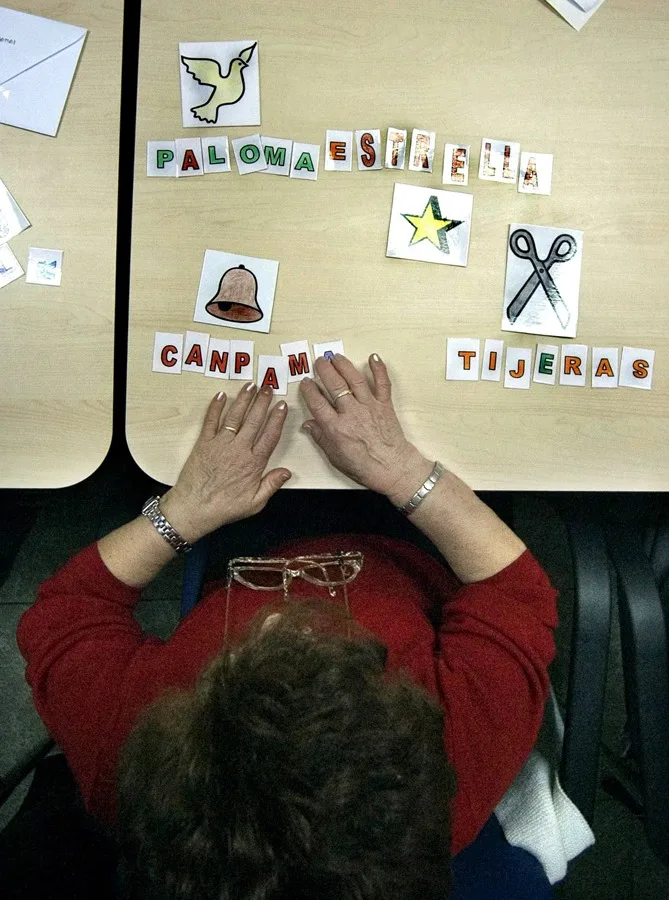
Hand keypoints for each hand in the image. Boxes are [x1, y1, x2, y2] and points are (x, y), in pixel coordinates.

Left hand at [161, 384, 290, 541]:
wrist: (194, 508)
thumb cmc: (224, 508)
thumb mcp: (254, 504)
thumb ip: (271, 485)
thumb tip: (287, 472)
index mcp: (253, 464)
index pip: (270, 436)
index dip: (277, 419)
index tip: (282, 406)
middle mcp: (238, 450)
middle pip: (254, 421)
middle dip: (263, 402)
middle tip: (269, 388)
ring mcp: (220, 444)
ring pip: (235, 417)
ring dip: (244, 399)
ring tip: (251, 385)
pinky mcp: (204, 443)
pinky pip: (211, 421)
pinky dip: (216, 407)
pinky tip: (221, 395)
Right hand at [299, 354, 432, 503]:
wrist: (392, 468)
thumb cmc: (364, 466)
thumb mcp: (335, 457)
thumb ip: (321, 438)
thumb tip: (308, 425)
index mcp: (336, 428)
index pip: (317, 403)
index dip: (309, 390)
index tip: (305, 383)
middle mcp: (351, 413)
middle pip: (334, 385)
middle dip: (324, 370)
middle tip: (319, 362)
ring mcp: (369, 407)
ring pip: (354, 380)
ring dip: (344, 365)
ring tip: (336, 357)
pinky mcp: (384, 405)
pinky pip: (382, 383)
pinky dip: (379, 369)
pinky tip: (373, 357)